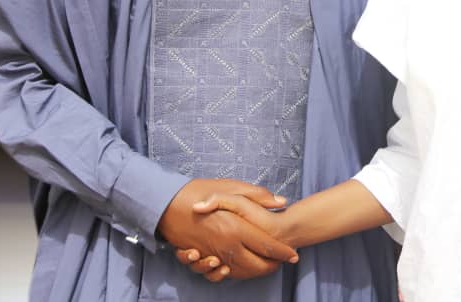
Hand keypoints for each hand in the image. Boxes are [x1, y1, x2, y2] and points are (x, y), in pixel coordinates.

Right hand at [157, 179, 295, 281]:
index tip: (294, 254)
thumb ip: (258, 195)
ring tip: (265, 266)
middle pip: (256, 265)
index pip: (267, 246)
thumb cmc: (198, 191)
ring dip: (254, 273)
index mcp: (236, 228)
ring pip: (239, 272)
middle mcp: (226, 245)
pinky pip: (219, 274)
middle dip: (271, 266)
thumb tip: (281, 202)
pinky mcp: (201, 258)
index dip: (283, 252)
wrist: (165, 203)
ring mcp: (212, 254)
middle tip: (282, 262)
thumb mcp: (231, 187)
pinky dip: (231, 274)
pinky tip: (237, 267)